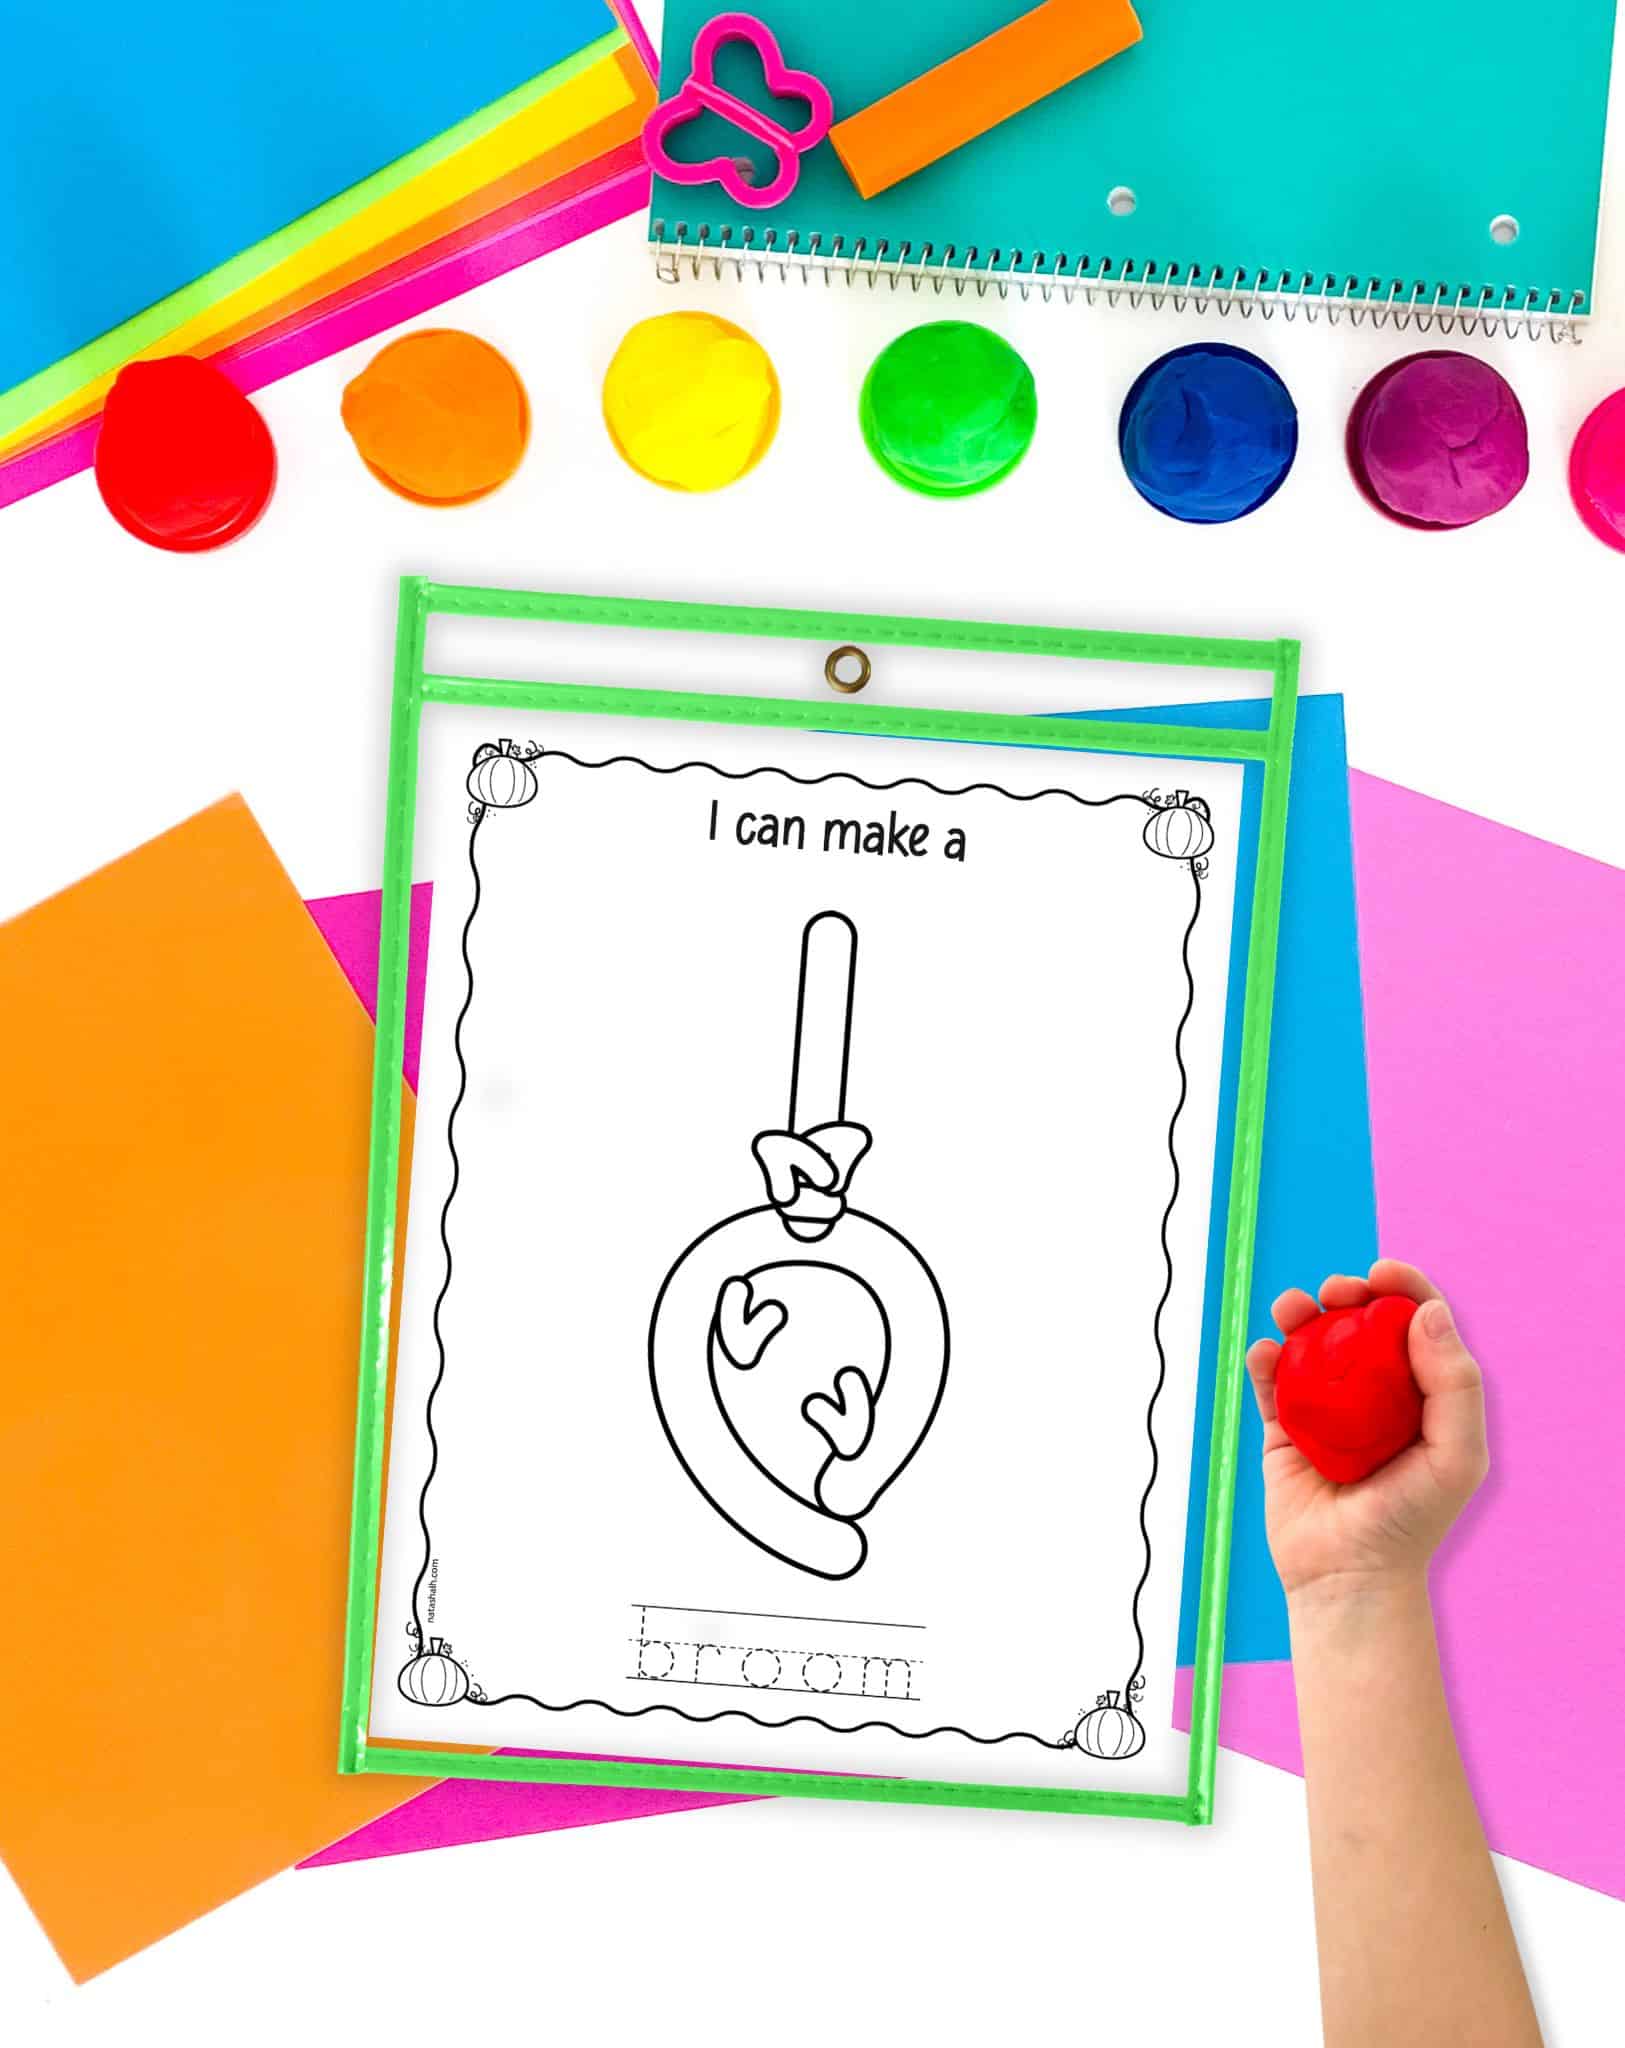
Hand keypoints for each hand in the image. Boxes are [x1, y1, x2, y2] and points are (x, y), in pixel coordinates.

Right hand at [1245, 1260, 1487, 1602]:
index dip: (1404, 1288)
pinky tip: (1265, 1352)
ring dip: (1298, 1314)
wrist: (1348, 1576)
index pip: (1417, 1326)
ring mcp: (1328, 1410)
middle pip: (1359, 1324)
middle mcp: (1376, 1395)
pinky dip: (1265, 1359)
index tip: (1381, 1272)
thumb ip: (1455, 1386)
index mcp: (1422, 1395)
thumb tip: (1429, 1312)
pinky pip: (1271, 1382)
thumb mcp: (1455, 1456)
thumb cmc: (1411, 1521)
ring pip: (1310, 1343)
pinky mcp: (1285, 1429)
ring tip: (1290, 1308)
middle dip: (1346, 1294)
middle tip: (1337, 1291)